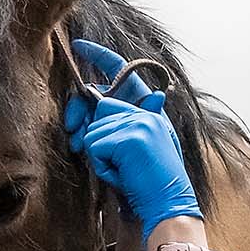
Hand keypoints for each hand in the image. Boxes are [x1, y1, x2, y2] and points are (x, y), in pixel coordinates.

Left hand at [64, 39, 201, 242]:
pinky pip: (94, 145)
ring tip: (123, 170)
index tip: (80, 46)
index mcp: (150, 111)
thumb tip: (96, 101)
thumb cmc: (149, 184)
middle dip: (90, 130)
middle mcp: (146, 111)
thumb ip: (121, 125)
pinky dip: (102, 165)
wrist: (169, 204)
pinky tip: (122, 174)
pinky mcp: (131, 136)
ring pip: (93, 130)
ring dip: (99, 156)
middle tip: (106, 158)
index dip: (100, 57)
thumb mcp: (136, 149)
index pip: (124, 74)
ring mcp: (140, 121)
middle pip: (99, 106)